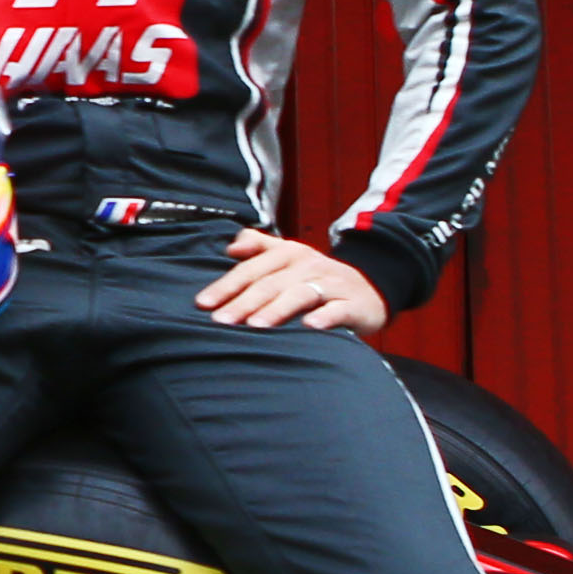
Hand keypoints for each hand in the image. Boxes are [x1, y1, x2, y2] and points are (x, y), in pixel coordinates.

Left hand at [195, 228, 391, 334]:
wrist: (370, 287)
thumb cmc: (317, 277)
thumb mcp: (288, 256)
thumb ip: (258, 246)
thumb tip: (230, 246)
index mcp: (288, 254)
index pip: (251, 269)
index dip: (226, 285)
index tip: (203, 304)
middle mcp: (308, 265)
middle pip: (270, 284)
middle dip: (243, 302)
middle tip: (221, 321)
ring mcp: (331, 284)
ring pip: (300, 294)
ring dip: (277, 309)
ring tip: (255, 326)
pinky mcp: (353, 304)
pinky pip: (337, 310)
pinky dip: (324, 317)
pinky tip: (310, 327)